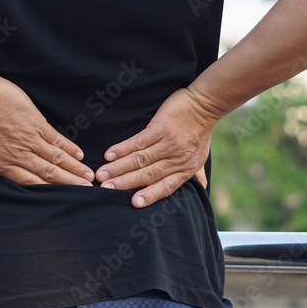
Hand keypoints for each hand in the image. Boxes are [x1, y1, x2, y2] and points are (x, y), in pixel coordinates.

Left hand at [0, 76, 94, 191]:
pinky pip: (55, 138)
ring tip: (88, 176)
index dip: (48, 192)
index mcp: (2, 164)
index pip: (30, 183)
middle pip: (48, 173)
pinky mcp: (36, 122)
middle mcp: (18, 154)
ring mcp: (29, 138)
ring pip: (55, 158)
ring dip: (73, 168)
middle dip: (68, 183)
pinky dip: (68, 147)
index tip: (62, 199)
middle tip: (86, 191)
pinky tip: (79, 154)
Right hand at [96, 88, 219, 207]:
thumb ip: (196, 172)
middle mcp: (176, 159)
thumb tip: (202, 186)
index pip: (166, 187)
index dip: (150, 196)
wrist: (205, 104)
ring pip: (140, 159)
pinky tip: (109, 155)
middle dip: (124, 183)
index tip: (133, 204)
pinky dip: (122, 149)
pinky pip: (139, 141)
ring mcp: (168, 143)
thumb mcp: (201, 156)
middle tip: (105, 189)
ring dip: (118, 168)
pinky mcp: (161, 127)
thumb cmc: (201, 131)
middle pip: (147, 175)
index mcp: (185, 169)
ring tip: (101, 175)